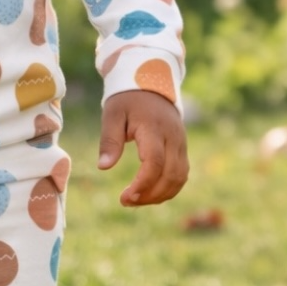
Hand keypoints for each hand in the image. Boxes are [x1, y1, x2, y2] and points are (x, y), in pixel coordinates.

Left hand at [97, 90, 188, 206]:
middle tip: (126, 202)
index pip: (154, 162)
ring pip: (179, 178)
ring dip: (160, 195)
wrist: (151, 83)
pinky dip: (168, 188)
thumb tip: (103, 167)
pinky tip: (149, 194)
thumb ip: (109, 140)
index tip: (125, 197)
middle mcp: (173, 138)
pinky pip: (181, 174)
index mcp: (154, 128)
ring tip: (135, 201)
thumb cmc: (127, 99)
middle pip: (170, 175)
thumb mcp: (112, 114)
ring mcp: (181, 143)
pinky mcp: (182, 148)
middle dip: (150, 195)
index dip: (142, 184)